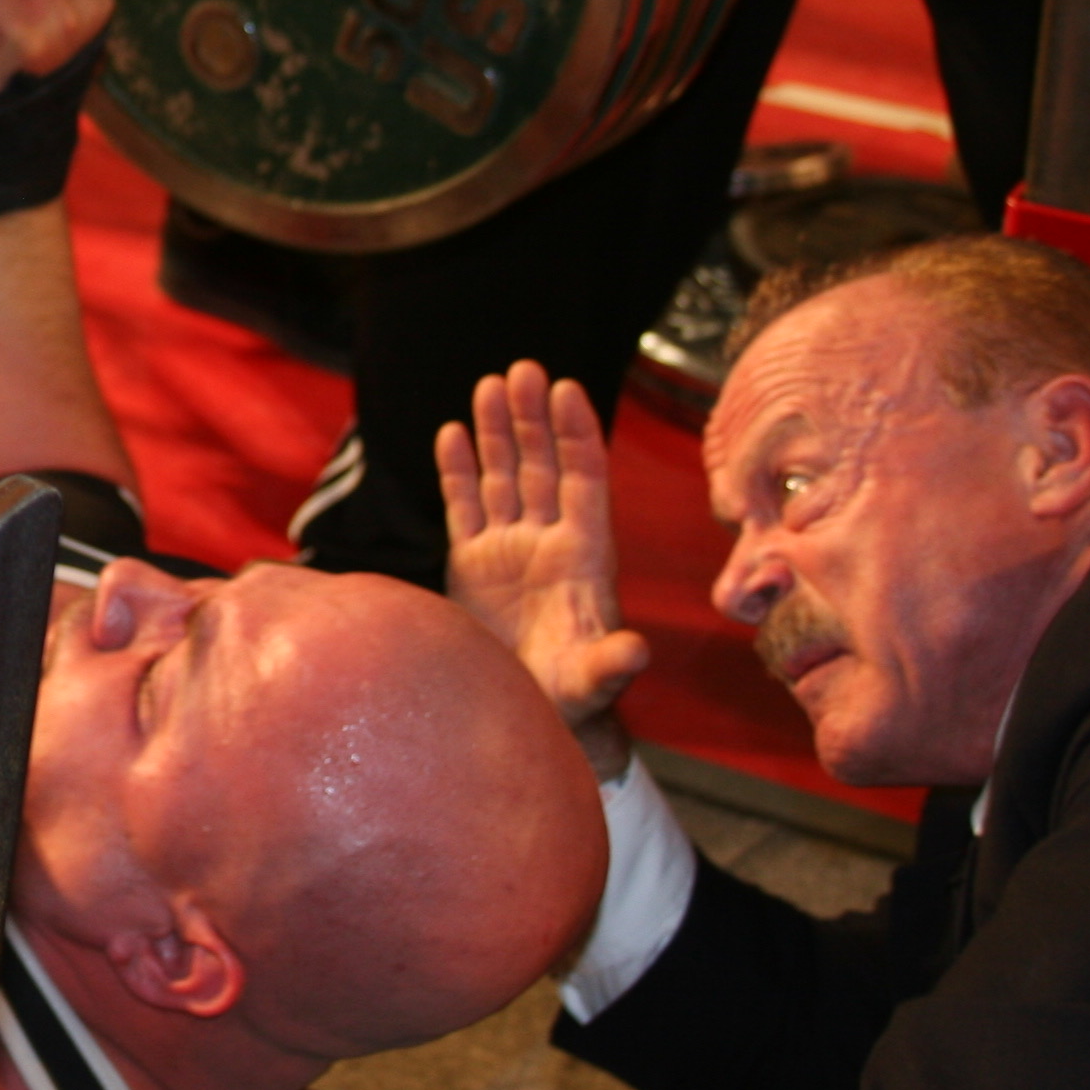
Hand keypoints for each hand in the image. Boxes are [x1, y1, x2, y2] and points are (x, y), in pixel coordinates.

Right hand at [437, 361, 646, 769]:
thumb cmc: (574, 702)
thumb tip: (636, 650)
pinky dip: (459, 471)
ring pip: (503, 477)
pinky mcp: (472, 565)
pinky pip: (465, 507)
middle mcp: (549, 543)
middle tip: (523, 370)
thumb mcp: (595, 683)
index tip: (568, 390)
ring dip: (498, 432)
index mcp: (585, 558)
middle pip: (542, 466)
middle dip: (534, 419)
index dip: (577, 435)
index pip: (583, 481)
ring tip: (489, 385)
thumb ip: (612, 663)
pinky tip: (453, 434)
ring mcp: (509, 550)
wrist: (531, 720)